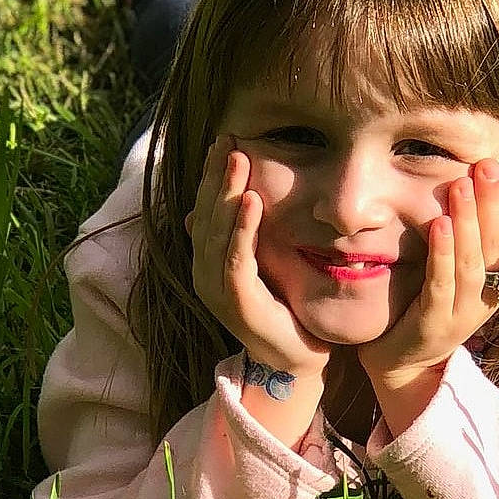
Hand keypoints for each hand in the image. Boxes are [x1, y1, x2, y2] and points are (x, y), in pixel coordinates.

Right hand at [186, 135, 330, 377]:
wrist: (294, 358)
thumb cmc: (282, 309)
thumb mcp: (263, 262)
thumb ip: (247, 233)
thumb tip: (238, 197)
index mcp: (207, 262)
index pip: (204, 210)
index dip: (213, 176)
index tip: (225, 141)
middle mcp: (204, 273)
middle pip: (206, 215)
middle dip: (217, 176)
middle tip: (229, 141)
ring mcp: (216, 289)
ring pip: (217, 233)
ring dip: (228, 194)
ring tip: (240, 162)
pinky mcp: (237, 302)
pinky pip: (236, 259)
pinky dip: (242, 229)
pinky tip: (253, 203)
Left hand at [358, 157, 498, 386]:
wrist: (399, 363)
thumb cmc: (422, 307)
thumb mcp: (451, 273)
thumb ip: (464, 240)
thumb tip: (468, 187)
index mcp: (495, 286)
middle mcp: (484, 301)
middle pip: (496, 247)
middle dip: (493, 204)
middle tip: (486, 166)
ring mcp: (460, 316)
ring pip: (471, 264)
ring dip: (469, 222)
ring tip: (461, 186)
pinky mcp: (433, 325)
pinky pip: (441, 285)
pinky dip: (442, 253)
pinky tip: (440, 225)